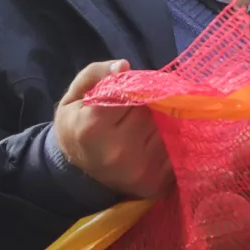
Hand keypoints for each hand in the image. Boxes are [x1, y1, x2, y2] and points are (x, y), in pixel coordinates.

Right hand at [54, 60, 172, 199]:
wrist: (77, 174)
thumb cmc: (76, 127)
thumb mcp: (75, 96)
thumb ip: (96, 74)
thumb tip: (124, 66)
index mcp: (93, 126)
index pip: (129, 92)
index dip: (131, 89)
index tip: (126, 93)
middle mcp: (118, 151)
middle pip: (151, 112)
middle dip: (147, 106)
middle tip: (133, 112)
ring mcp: (139, 170)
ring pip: (167, 129)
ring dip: (161, 123)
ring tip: (141, 129)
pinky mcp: (155, 183)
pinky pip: (175, 151)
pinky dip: (169, 143)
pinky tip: (152, 143)